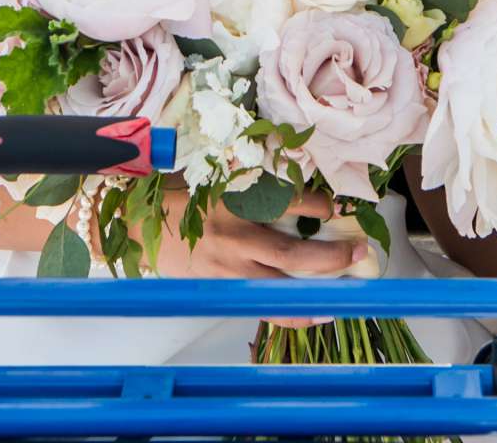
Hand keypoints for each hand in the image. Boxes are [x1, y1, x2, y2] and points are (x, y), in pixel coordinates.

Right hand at [147, 186, 364, 327]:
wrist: (138, 227)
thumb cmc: (184, 202)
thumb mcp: (221, 183)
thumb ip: (258, 190)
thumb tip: (305, 199)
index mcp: (235, 201)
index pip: (287, 201)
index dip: (318, 205)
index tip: (338, 207)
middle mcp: (233, 238)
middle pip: (290, 254)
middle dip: (330, 256)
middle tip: (358, 251)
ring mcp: (225, 269)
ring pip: (278, 288)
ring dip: (315, 293)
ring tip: (345, 294)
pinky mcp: (218, 289)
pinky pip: (260, 305)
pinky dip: (289, 313)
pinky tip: (314, 313)